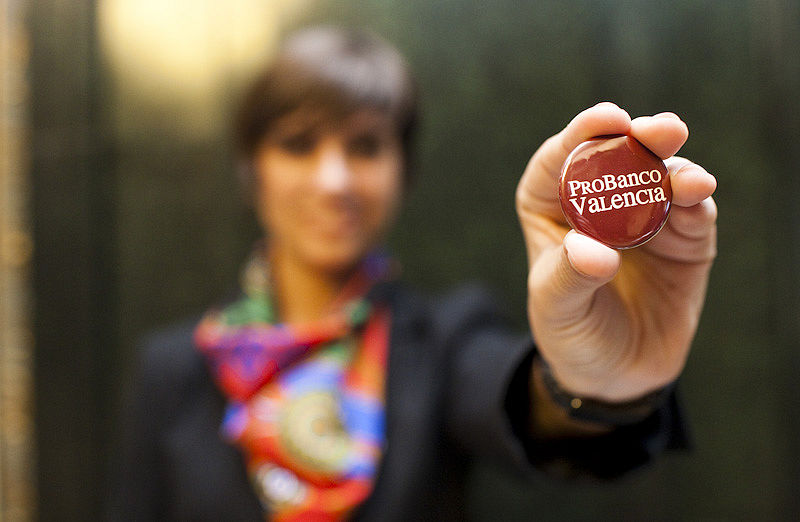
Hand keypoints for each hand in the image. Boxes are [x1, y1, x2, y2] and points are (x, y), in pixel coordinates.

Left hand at [516, 102, 716, 401]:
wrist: (615, 375)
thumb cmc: (572, 332)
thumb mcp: (558, 308)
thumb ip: (571, 276)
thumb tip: (595, 251)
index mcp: (552, 207)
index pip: (561, 160)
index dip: (583, 134)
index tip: (608, 121)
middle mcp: (600, 204)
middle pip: (618, 157)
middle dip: (641, 137)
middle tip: (659, 131)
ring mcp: (646, 218)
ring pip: (662, 177)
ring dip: (677, 168)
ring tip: (687, 178)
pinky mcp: (684, 240)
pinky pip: (692, 212)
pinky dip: (696, 200)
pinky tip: (698, 193)